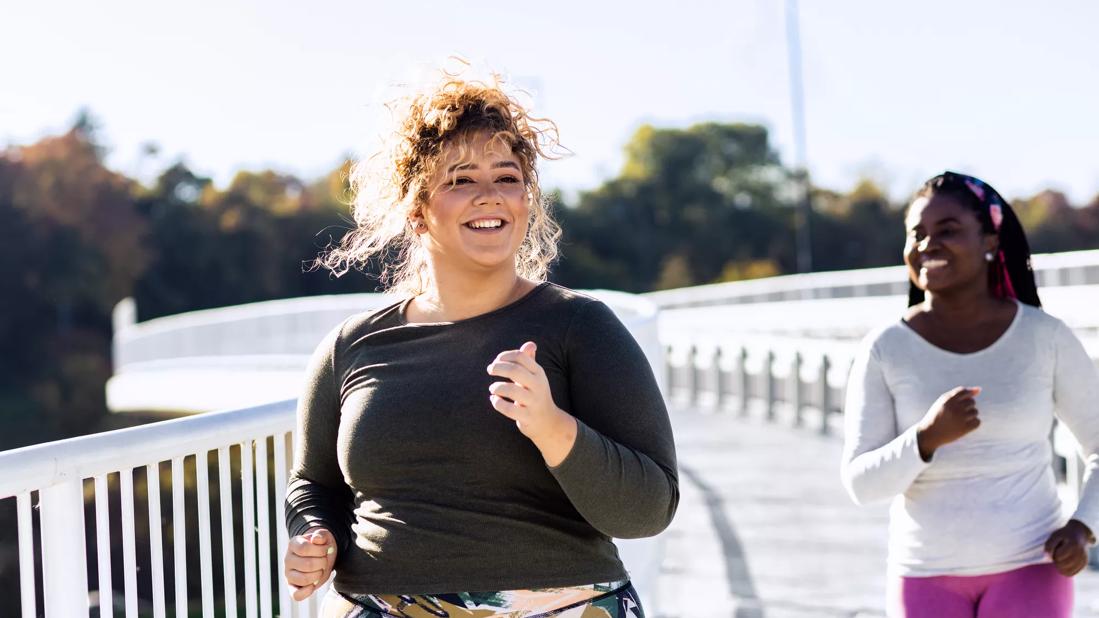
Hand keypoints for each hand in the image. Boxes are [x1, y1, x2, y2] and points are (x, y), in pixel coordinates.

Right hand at [283, 527, 336, 600]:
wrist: (322, 556)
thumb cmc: (322, 546)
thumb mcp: (324, 537)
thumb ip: (321, 535)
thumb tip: (316, 539)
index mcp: (293, 544)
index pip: (305, 548)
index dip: (320, 550)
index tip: (326, 549)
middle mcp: (287, 560)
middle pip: (308, 564)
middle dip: (322, 562)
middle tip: (324, 560)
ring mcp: (288, 574)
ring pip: (304, 579)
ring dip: (319, 575)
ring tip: (320, 569)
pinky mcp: (292, 587)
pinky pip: (296, 595)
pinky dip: (307, 592)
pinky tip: (314, 585)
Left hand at [487, 341, 577, 465]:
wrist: (548, 422)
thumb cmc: (536, 395)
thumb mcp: (536, 377)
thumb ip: (530, 360)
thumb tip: (530, 344)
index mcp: (539, 373)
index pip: (521, 356)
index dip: (505, 356)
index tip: (496, 360)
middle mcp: (538, 386)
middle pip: (515, 371)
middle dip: (498, 368)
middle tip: (489, 369)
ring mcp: (533, 402)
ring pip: (511, 390)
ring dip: (497, 387)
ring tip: (492, 389)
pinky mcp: (528, 417)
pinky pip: (509, 409)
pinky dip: (497, 403)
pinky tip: (494, 400)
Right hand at [916, 386, 981, 460]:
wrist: (929, 433)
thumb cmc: (938, 415)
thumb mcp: (944, 402)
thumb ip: (959, 394)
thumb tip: (979, 389)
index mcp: (948, 400)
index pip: (964, 391)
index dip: (964, 396)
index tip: (959, 403)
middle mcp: (954, 408)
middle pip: (972, 402)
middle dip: (967, 406)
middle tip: (956, 413)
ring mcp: (960, 418)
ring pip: (975, 412)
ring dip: (969, 415)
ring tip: (959, 420)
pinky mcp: (964, 429)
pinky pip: (977, 422)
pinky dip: (972, 424)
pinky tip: (963, 425)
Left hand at [1045, 519, 1094, 575]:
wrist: (1079, 534)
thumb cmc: (1064, 535)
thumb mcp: (1055, 535)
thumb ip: (1049, 545)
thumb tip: (1047, 557)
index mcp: (1074, 545)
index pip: (1058, 557)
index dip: (1053, 553)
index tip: (1056, 547)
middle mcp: (1080, 554)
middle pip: (1062, 565)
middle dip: (1056, 560)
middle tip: (1058, 552)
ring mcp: (1083, 560)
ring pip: (1066, 572)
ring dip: (1060, 566)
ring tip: (1062, 557)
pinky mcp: (1083, 564)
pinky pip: (1071, 573)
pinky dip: (1064, 570)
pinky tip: (1064, 562)